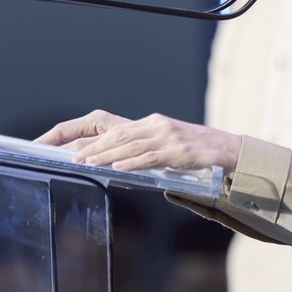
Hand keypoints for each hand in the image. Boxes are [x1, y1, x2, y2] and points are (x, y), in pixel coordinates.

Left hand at [37, 109, 240, 172]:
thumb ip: (141, 151)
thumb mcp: (164, 146)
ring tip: (87, 163)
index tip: (64, 146)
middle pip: (116, 135)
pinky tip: (118, 168)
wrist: (226, 149)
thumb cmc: (194, 151)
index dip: (85, 135)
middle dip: (92, 146)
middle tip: (71, 157)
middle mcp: (155, 125)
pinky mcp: (178, 150)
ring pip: (130, 145)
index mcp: (149, 123)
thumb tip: (114, 163)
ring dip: (106, 155)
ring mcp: (167, 137)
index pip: (110, 127)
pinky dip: (133, 162)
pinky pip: (151, 156)